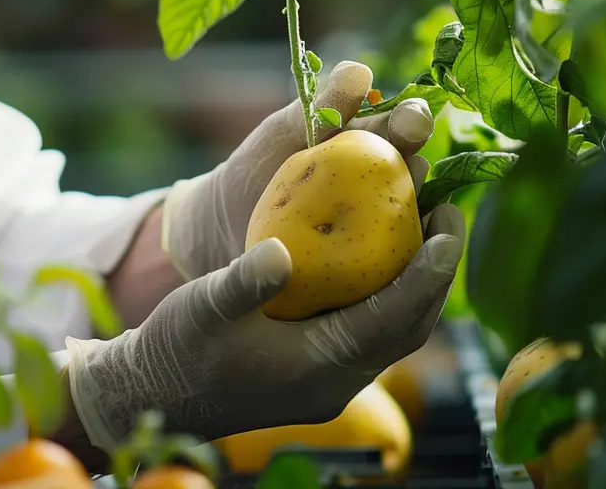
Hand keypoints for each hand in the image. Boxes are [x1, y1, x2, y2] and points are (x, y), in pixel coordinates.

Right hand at [62, 204, 465, 450]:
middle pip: (409, 327)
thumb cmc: (177, 350)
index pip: (392, 319)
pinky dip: (385, 292)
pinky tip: (376, 253)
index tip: (449, 223)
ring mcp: (330, 380)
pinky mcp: (319, 372)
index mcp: (318, 368)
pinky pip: (370, 330)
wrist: (155, 394)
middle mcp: (337, 381)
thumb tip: (282, 250)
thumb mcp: (203, 306)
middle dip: (438, 272)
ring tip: (425, 225)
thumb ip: (244, 281)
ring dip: (416, 282)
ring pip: (394, 330)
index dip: (427, 273)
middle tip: (449, 211)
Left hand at [160, 60, 434, 281]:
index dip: (413, 120)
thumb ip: (323, 103)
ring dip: (420, 213)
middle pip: (416, 167)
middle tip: (409, 162)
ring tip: (414, 208)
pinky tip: (407, 262)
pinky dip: (408, 262)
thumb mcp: (286, 130)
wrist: (228, 221)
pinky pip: (400, 264)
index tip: (409, 120)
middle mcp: (390, 179)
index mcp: (374, 139)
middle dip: (417, 165)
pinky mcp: (375, 266)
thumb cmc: (261, 166)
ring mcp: (385, 224)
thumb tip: (361, 72)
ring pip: (415, 216)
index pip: (405, 124)